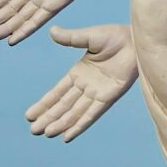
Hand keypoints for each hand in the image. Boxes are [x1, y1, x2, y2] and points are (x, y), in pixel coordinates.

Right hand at [27, 25, 139, 141]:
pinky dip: (81, 124)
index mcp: (78, 73)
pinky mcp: (109, 97)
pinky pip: (92, 113)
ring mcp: (97, 93)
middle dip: (48, 118)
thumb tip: (52, 31)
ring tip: (46, 133)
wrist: (136, 41)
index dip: (44, 104)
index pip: (57, 93)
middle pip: (63, 106)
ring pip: (74, 112)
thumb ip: (71, 38)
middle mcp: (86, 86)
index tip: (29, 115)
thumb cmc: (116, 36)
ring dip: (61, 123)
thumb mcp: (89, 37)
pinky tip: (69, 135)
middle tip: (33, 131)